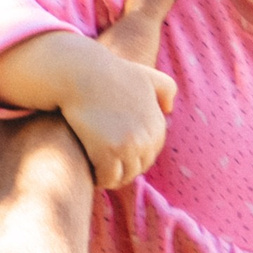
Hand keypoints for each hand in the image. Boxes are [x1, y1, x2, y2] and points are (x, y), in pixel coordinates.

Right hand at [53, 49, 173, 190]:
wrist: (82, 73)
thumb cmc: (111, 73)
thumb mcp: (146, 75)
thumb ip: (165, 89)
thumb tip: (169, 110)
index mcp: (158, 126)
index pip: (149, 155)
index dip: (132, 155)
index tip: (116, 152)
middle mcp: (147, 138)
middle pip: (138, 168)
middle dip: (123, 168)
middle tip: (105, 163)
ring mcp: (128, 146)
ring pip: (123, 177)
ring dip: (112, 177)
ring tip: (98, 169)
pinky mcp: (108, 152)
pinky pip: (108, 178)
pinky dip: (100, 179)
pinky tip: (91, 170)